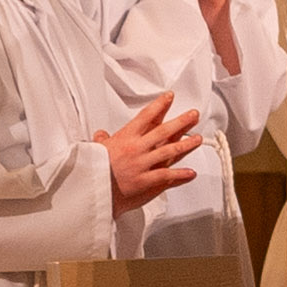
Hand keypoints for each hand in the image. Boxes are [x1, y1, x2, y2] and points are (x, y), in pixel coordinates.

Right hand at [96, 95, 205, 212]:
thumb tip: (100, 135)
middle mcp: (136, 149)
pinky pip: (167, 176)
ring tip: (198, 139)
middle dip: (181, 122)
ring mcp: (142, 164)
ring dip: (187, 145)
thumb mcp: (95, 150)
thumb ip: (102, 141)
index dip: (159, 105)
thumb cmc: (92, 170)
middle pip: (164, 131)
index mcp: (124, 138)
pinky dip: (181, 175)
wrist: (88, 190)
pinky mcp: (144, 181)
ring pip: (170, 151)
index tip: (169, 97)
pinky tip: (191, 172)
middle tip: (194, 114)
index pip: (145, 117)